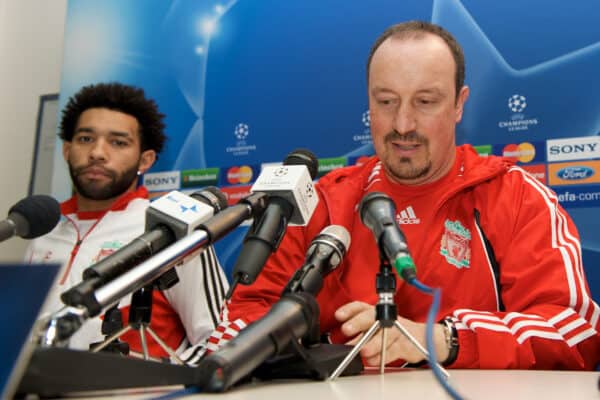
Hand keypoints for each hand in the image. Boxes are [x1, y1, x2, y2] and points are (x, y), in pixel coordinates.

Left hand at [334, 301, 448, 365]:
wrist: (421, 338)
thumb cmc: (395, 332)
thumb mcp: (376, 330)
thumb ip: (361, 335)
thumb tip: (346, 343)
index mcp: (376, 312)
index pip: (361, 306)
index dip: (349, 310)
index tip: (338, 316)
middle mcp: (385, 318)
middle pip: (370, 316)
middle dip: (357, 322)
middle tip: (346, 329)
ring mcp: (396, 330)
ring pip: (383, 335)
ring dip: (371, 343)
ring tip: (362, 350)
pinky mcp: (405, 344)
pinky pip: (392, 350)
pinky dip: (382, 357)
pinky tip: (373, 360)